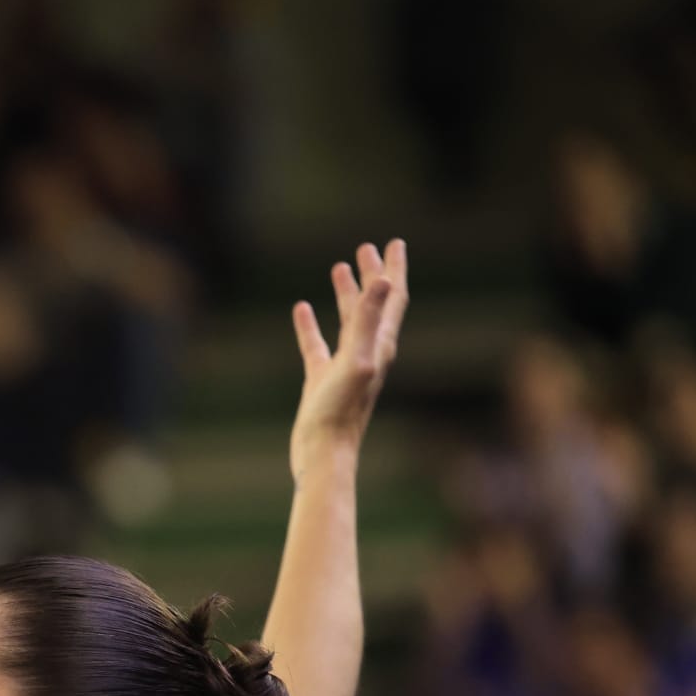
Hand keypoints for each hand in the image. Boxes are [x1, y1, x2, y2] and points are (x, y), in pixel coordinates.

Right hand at [288, 240, 408, 479]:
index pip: (393, 299)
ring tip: (338, 269)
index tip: (394, 242)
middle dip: (373, 276)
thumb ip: (368, 319)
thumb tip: (384, 280)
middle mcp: (368, 353)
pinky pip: (317, 345)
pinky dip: (310, 325)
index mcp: (380, 345)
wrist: (323, 453)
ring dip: (345, 295)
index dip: (394, 270)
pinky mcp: (321, 380)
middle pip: (373, 305)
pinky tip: (301, 310)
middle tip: (366, 249)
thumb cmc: (342, 411)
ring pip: (347, 322)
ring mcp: (344, 366)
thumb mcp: (357, 359)